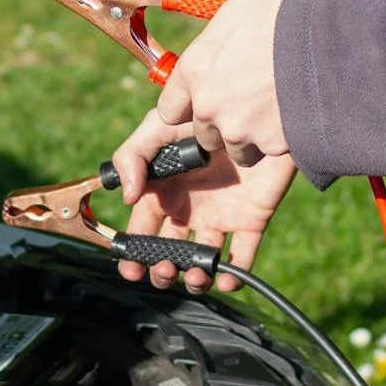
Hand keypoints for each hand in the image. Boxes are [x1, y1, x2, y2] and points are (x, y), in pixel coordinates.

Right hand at [110, 108, 298, 294]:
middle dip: (162, 271)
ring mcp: (220, 216)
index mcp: (164, 192)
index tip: (131, 269)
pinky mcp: (251, 219)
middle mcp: (189, 209)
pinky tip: (226, 278)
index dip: (134, 254)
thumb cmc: (203, 111)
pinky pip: (243, 255)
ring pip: (202, 261)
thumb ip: (132, 157)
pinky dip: (234, 275)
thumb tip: (129, 198)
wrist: (256, 106)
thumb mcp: (159, 126)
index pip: (142, 231)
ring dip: (195, 278)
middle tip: (166, 269)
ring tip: (196, 274)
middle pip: (169, 253)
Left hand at [156, 0, 305, 165]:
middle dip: (222, 120)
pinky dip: (279, 140)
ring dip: (249, 135)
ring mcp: (241, 130)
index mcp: (195, 68)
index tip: (206, 95)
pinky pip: (269, 151)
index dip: (188, 103)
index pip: (169, 108)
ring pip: (236, 148)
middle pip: (203, 132)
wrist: (338, 39)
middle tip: (247, 100)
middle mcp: (210, 106)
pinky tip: (294, 115)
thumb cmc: (291, 4)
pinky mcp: (273, 146)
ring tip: (273, 110)